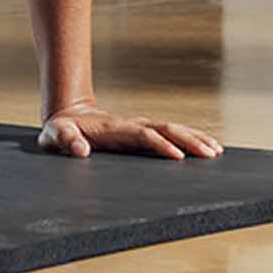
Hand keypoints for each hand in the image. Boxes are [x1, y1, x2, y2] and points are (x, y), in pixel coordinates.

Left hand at [39, 101, 223, 160]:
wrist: (68, 114)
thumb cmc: (61, 129)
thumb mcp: (55, 135)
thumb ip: (65, 140)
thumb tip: (81, 150)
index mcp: (115, 128)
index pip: (143, 135)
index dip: (160, 145)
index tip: (178, 157)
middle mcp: (132, 125)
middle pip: (166, 128)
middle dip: (189, 140)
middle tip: (211, 154)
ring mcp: (138, 126)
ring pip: (172, 128)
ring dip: (194, 137)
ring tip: (216, 151)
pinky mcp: (141, 132)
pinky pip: (169, 133)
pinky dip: (189, 138)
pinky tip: (205, 146)